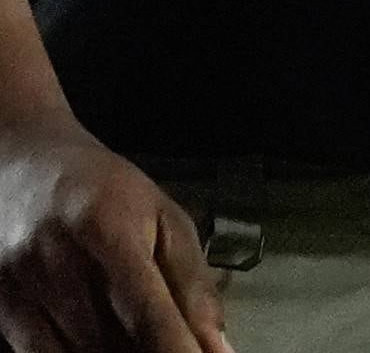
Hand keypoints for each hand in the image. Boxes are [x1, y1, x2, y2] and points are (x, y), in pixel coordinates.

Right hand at [0, 116, 230, 352]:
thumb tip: (217, 345)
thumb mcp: (163, 217)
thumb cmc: (102, 191)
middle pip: (108, 342)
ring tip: (139, 345)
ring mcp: (20, 288)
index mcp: (108, 229)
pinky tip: (99, 346)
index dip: (176, 349)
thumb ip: (193, 282)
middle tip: (176, 349)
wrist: (21, 166)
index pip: (147, 310)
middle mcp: (57, 261)